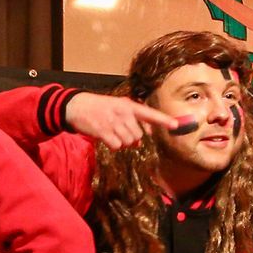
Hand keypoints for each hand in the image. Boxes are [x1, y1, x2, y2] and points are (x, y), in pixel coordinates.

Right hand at [63, 92, 178, 148]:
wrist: (76, 106)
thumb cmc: (100, 108)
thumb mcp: (118, 108)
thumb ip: (133, 120)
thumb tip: (144, 137)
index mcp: (129, 106)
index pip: (150, 114)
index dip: (164, 120)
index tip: (176, 125)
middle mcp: (123, 113)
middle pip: (138, 135)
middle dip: (130, 138)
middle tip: (118, 131)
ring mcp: (114, 122)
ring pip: (128, 142)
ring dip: (121, 142)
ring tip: (111, 132)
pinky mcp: (103, 131)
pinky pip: (116, 146)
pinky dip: (112, 145)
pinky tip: (105, 137)